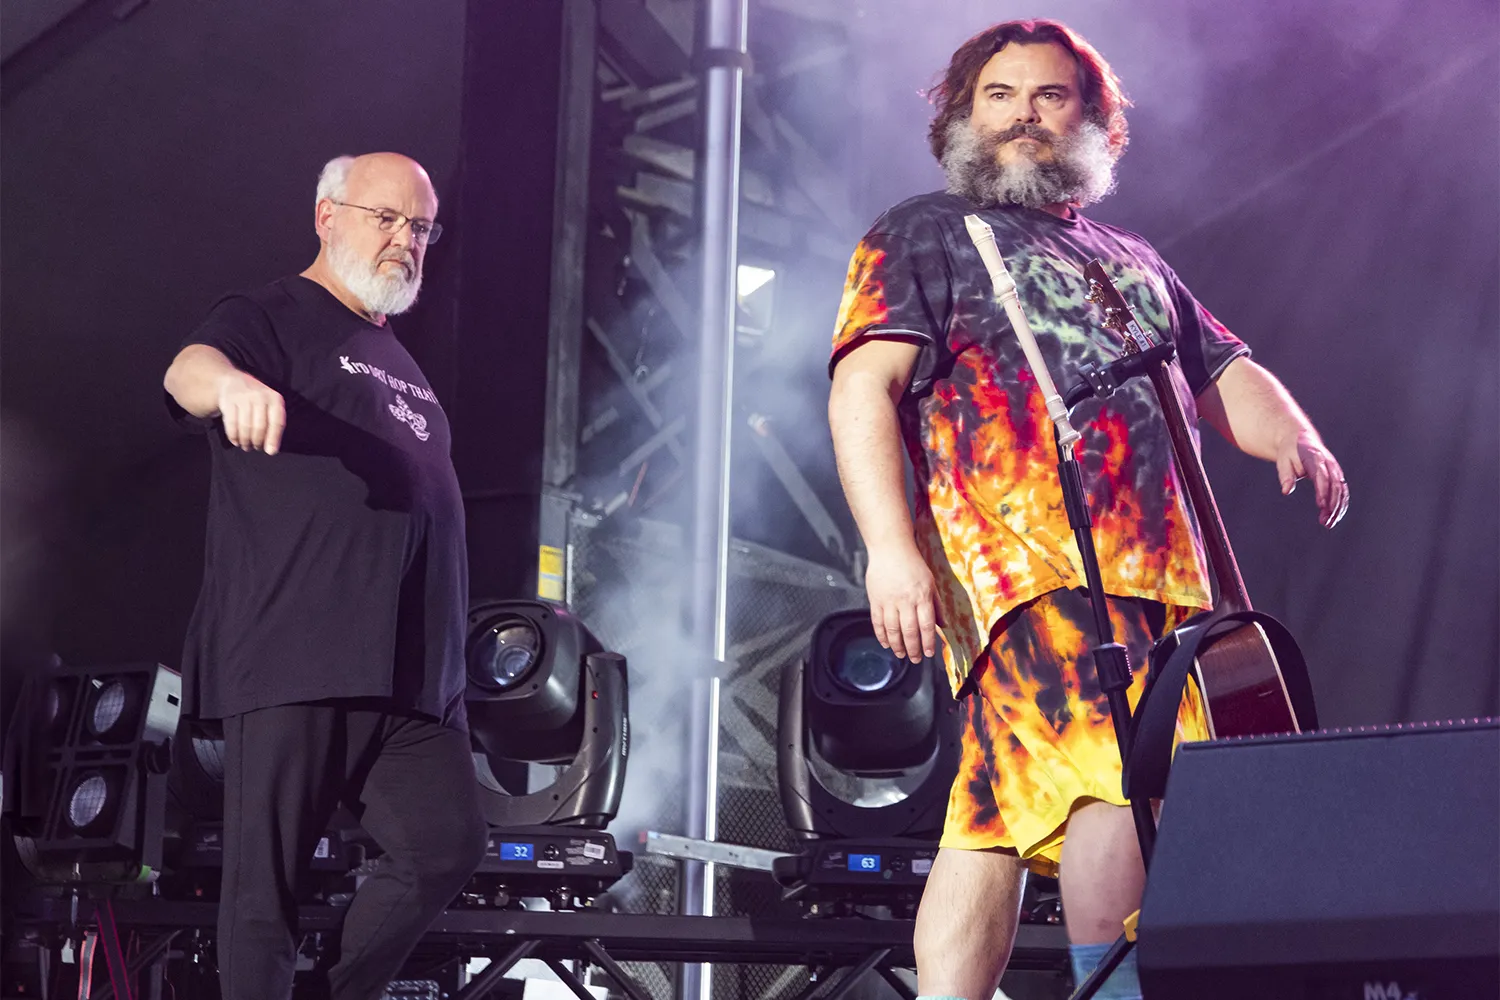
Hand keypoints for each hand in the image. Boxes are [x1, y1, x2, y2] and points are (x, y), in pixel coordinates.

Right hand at [215, 370, 284, 454]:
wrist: (234, 382)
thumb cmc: (257, 400)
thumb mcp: (270, 407)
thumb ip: (273, 426)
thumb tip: (271, 450)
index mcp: (275, 399)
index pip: (277, 422)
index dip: (273, 438)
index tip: (270, 452)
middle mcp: (260, 396)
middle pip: (260, 426)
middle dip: (257, 441)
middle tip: (255, 448)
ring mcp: (243, 397)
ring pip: (245, 426)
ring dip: (245, 441)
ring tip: (246, 446)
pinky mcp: (228, 401)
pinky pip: (231, 423)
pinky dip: (233, 436)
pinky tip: (235, 441)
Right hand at [865, 543, 940, 662]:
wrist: (890, 549)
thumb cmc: (914, 565)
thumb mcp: (931, 583)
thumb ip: (936, 605)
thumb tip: (943, 626)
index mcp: (922, 596)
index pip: (926, 626)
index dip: (928, 642)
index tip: (928, 654)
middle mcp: (906, 601)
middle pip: (909, 631)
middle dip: (913, 649)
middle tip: (915, 659)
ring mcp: (889, 601)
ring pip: (892, 630)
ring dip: (897, 645)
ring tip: (901, 654)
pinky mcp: (875, 599)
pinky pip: (877, 622)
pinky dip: (881, 635)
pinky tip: (885, 644)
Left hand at [1277, 430, 1347, 527]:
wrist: (1301, 439)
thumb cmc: (1289, 451)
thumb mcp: (1283, 460)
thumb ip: (1286, 474)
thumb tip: (1286, 491)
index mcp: (1315, 457)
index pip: (1321, 476)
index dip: (1323, 491)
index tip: (1321, 506)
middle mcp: (1328, 463)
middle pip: (1334, 486)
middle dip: (1332, 505)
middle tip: (1326, 522)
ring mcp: (1335, 469)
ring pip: (1341, 490)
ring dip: (1338, 508)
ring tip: (1328, 524)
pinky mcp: (1337, 475)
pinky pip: (1342, 491)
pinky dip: (1341, 504)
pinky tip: (1335, 517)